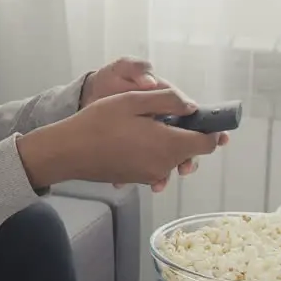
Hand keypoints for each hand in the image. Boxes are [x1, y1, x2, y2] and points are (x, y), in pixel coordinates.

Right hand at [80, 58, 229, 190]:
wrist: (69, 151)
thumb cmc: (99, 122)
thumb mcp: (134, 100)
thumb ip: (168, 100)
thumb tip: (192, 107)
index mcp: (169, 144)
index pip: (207, 142)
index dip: (211, 129)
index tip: (205, 117)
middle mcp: (164, 165)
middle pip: (191, 152)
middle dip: (188, 134)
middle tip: (170, 115)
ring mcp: (151, 175)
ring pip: (174, 158)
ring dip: (170, 143)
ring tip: (149, 125)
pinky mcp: (138, 179)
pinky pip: (157, 165)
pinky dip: (154, 152)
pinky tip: (135, 139)